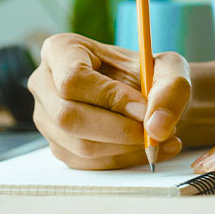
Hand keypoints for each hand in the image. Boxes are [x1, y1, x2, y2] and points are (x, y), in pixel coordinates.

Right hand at [29, 33, 191, 169]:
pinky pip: (87, 163)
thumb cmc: (150, 74)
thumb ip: (171, 89)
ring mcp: (46, 118)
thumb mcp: (170, 68)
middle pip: (68, 116)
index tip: (143, 108)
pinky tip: (147, 149)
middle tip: (154, 132)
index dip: (109, 97)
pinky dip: (122, 160)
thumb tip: (156, 126)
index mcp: (60, 50)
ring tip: (159, 139)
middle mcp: (43, 83)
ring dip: (125, 148)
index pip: (72, 78)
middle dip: (118, 130)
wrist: (145, 96)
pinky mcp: (59, 146)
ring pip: (79, 145)